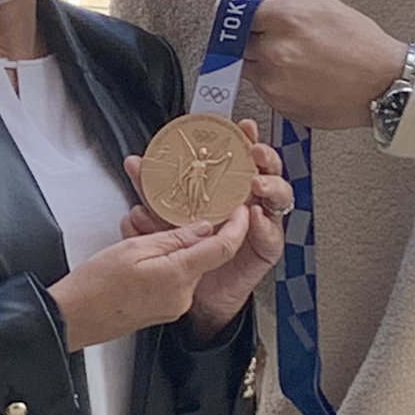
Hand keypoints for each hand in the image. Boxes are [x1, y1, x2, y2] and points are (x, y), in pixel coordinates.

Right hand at [47, 215, 250, 351]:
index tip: (240, 209)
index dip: (236, 225)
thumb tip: (202, 228)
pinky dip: (169, 263)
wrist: (73, 318)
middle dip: (198, 233)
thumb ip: (173, 237)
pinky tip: (145, 257)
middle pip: (206, 256)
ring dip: (178, 248)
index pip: (223, 248)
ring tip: (147, 237)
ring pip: (190, 267)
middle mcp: (182, 296)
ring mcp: (174, 306)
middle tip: (180, 212)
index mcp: (177, 276)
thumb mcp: (133, 247)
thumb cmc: (94, 286)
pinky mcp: (165, 311)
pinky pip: (177, 280)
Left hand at [123, 118, 290, 339]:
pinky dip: (265, 223)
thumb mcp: (164, 213)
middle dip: (265, 155)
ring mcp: (262, 220)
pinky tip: (256, 216)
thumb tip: (134, 163)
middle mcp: (249, 197)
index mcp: (230, 184)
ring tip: (256, 183)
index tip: (242, 125)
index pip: (242, 154)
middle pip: (268, 168)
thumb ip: (151, 189)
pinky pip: (273, 232)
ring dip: (271, 184)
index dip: (245, 137)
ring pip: (279, 194)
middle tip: (255, 151)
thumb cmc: (187, 247)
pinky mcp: (266, 246)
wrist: (194, 289)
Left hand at [223, 0, 407, 129]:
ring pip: (248, 69)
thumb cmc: (358, 40)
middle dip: (254, 41)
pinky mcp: (280, 105)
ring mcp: (275, 82)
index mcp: (283, 18)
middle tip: (285, 40)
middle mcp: (275, 51)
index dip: (247, 18)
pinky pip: (263, 90)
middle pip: (237, 44)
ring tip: (299, 59)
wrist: (385, 83)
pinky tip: (302, 77)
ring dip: (263, 63)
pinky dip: (275, 83)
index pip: (235, 16)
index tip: (257, 21)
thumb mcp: (317, 0)